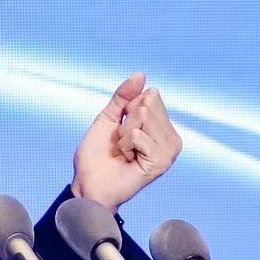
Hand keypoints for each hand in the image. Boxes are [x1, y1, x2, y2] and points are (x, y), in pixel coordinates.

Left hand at [71, 72, 182, 212]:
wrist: (89, 185)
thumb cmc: (97, 157)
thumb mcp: (108, 119)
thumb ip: (123, 97)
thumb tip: (140, 74)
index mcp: (161, 127)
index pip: (150, 94)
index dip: (127, 109)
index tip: (121, 131)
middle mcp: (170, 138)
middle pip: (148, 103)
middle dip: (126, 121)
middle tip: (121, 144)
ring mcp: (168, 151)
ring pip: (143, 116)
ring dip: (124, 134)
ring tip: (124, 152)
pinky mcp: (161, 162)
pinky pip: (137, 134)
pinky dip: (125, 145)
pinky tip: (127, 161)